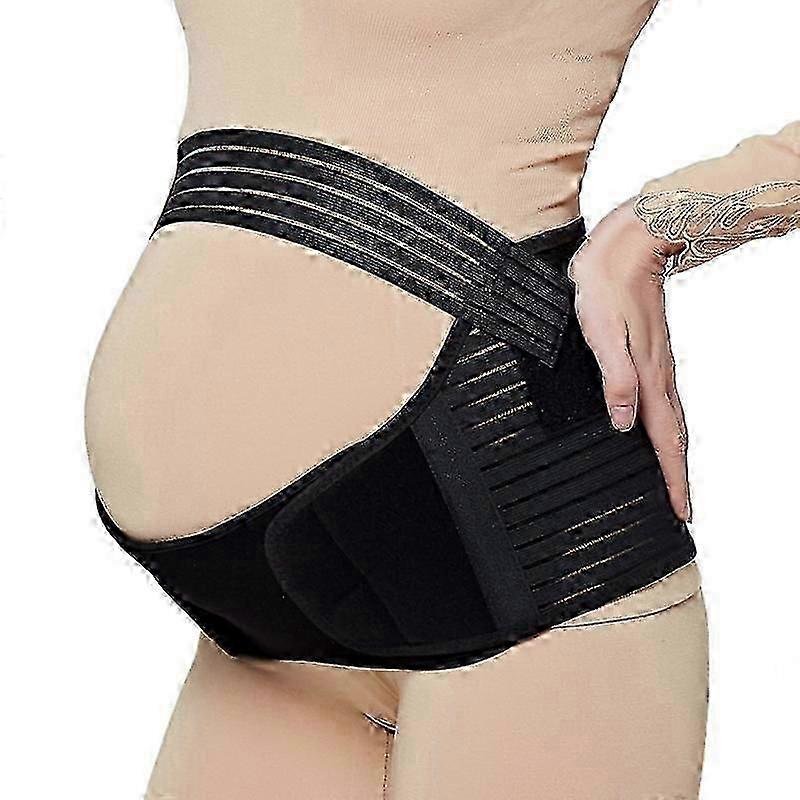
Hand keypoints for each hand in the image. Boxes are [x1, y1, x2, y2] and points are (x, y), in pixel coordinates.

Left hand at [568, 199, 690, 520]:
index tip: (682, 511)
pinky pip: (664, 402)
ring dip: (673, 453)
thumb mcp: (602, 334)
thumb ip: (614, 379)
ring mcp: (658, 365)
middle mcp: (658, 376)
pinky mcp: (651, 354)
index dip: (672, 477)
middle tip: (682, 507)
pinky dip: (666, 426)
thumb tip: (622, 422)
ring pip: (671, 420)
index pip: (665, 439)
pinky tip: (657, 428)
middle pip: (674, 436)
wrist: (629, 246)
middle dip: (678, 474)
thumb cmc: (608, 287)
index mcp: (648, 377)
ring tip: (673, 478)